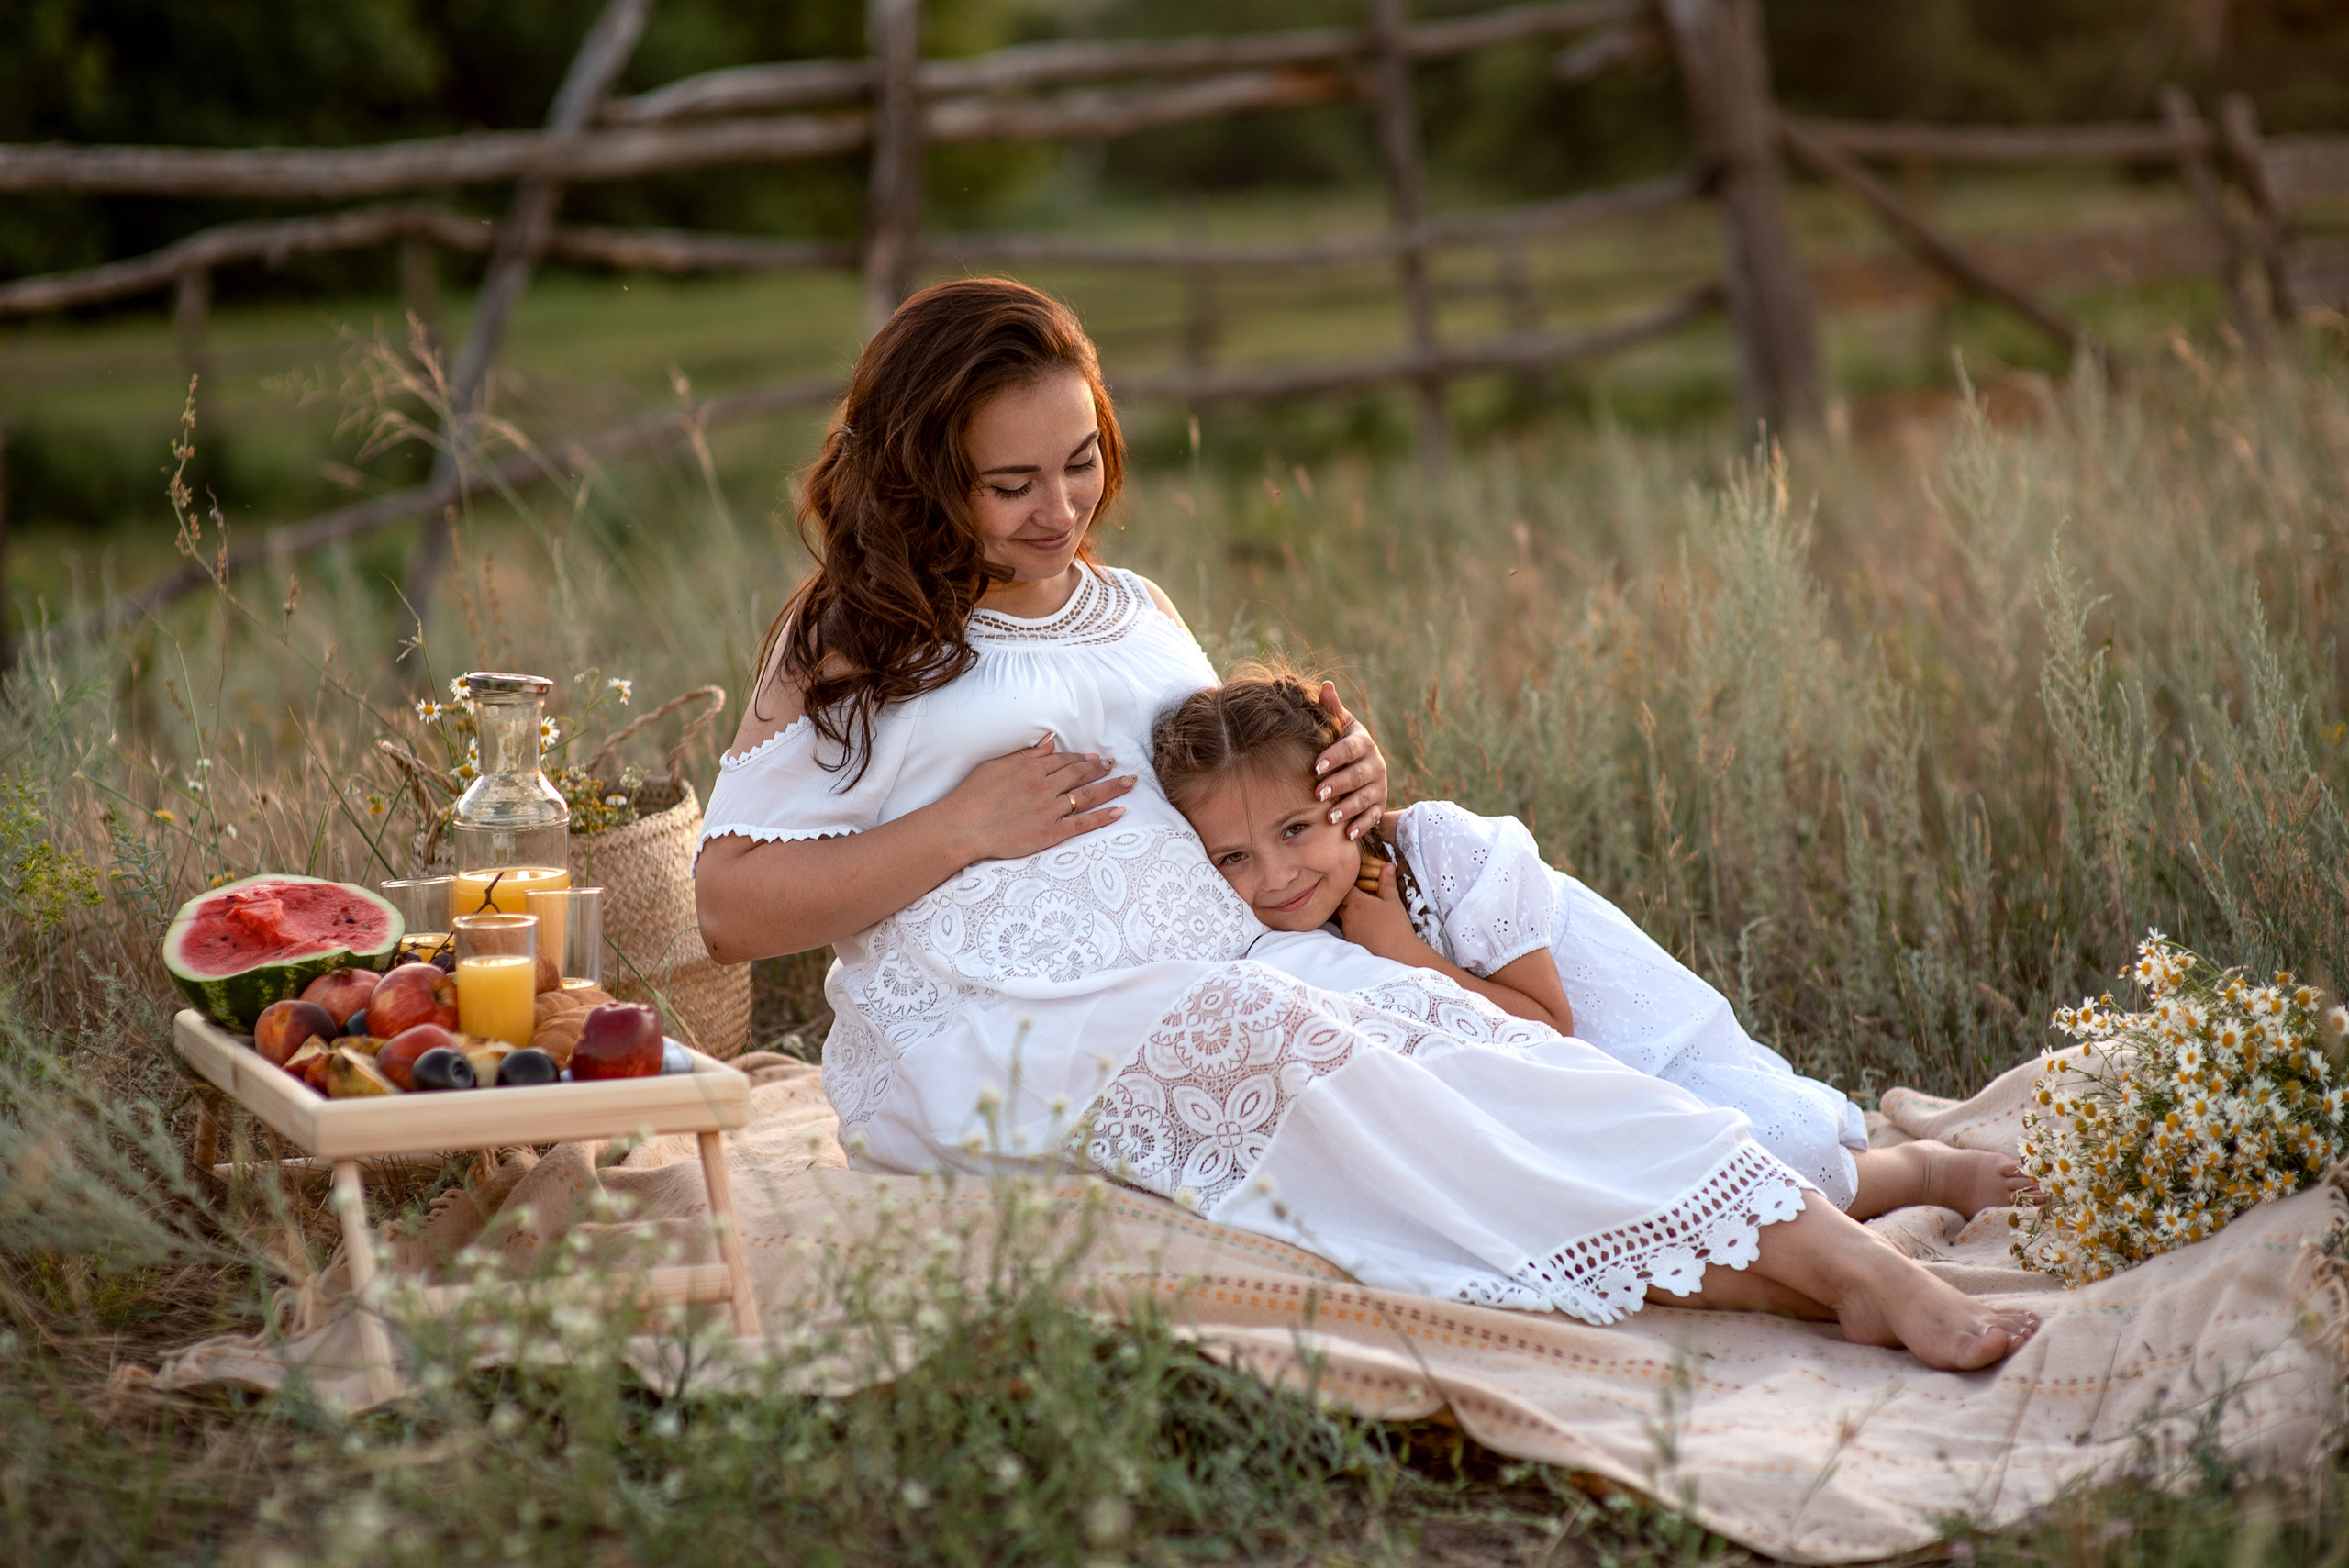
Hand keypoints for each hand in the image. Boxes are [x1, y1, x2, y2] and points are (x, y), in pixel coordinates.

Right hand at [939, 734, 1133, 863]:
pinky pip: (1083, 823)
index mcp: (1031, 768)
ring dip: (1111, 788)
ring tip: (1129, 783)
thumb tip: (1049, 741)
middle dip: (1100, 769)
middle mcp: (1044, 786)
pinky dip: (1103, 817)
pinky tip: (1120, 811)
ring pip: (1087, 796)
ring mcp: (1049, 810)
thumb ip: (1026, 754)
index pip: (1064, 761)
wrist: (963, 826)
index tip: (1095, 757)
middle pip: (1080, 775)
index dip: (1081, 759)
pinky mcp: (1050, 832)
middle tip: (1115, 766)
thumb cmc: (973, 796)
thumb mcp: (997, 766)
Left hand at [1310, 680, 1387, 840]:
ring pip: (1365, 798)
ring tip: (1330, 817)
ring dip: (1348, 808)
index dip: (1334, 756)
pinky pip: (1372, 817)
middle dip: (1338, 784)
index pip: (1350, 748)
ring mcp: (1378, 786)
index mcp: (1363, 743)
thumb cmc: (1343, 742)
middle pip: (1357, 775)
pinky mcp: (1378, 806)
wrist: (1365, 765)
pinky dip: (1360, 826)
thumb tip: (1325, 685)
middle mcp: (1375, 764)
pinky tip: (1346, 834)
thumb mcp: (1341, 725)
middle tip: (1318, 793)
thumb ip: (1332, 709)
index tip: (1315, 766)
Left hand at [1336, 860, 1423, 962]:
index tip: (1354, 882)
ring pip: (1341, 917)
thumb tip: (1387, 866)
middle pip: (1339, 902)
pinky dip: (1351, 926)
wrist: (1398, 953)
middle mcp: (1348, 916)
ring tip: (1361, 912)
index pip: (1344, 888)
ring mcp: (1347, 930)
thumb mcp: (1393, 901)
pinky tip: (1363, 927)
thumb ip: (1387, 883)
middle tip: (1357, 896)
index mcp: (1357, 902)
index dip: (1348, 884)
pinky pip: (1345, 930)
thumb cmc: (1396, 926)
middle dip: (1345, 898)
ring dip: (1347, 913)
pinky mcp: (1350, 942)